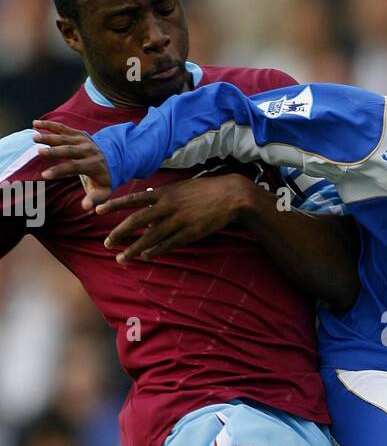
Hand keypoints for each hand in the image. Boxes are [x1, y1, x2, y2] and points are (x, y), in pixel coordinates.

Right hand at [34, 119, 111, 207]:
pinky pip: (63, 128)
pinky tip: (35, 124)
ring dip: (48, 136)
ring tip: (34, 138)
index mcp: (93, 164)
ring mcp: (83, 140)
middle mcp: (88, 150)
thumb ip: (94, 199)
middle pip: (68, 150)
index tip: (44, 175)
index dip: (59, 171)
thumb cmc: (105, 178)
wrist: (116, 158)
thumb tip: (86, 208)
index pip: (74, 167)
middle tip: (38, 152)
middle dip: (53, 151)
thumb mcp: (104, 191)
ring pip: (64, 137)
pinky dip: (49, 125)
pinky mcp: (78, 133)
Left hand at [95, 174, 255, 262]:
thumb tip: (143, 198)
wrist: (230, 196)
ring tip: (121, 258)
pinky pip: (168, 244)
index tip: (97, 210)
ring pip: (150, 237)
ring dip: (133, 248)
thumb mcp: (180, 187)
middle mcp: (167, 206)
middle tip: (106, 243)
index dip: (114, 205)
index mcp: (164, 193)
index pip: (133, 199)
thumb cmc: (204, 190)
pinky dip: (155, 251)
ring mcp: (178, 220)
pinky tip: (145, 257)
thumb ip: (161, 194)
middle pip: (137, 220)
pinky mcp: (190, 233)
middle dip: (119, 232)